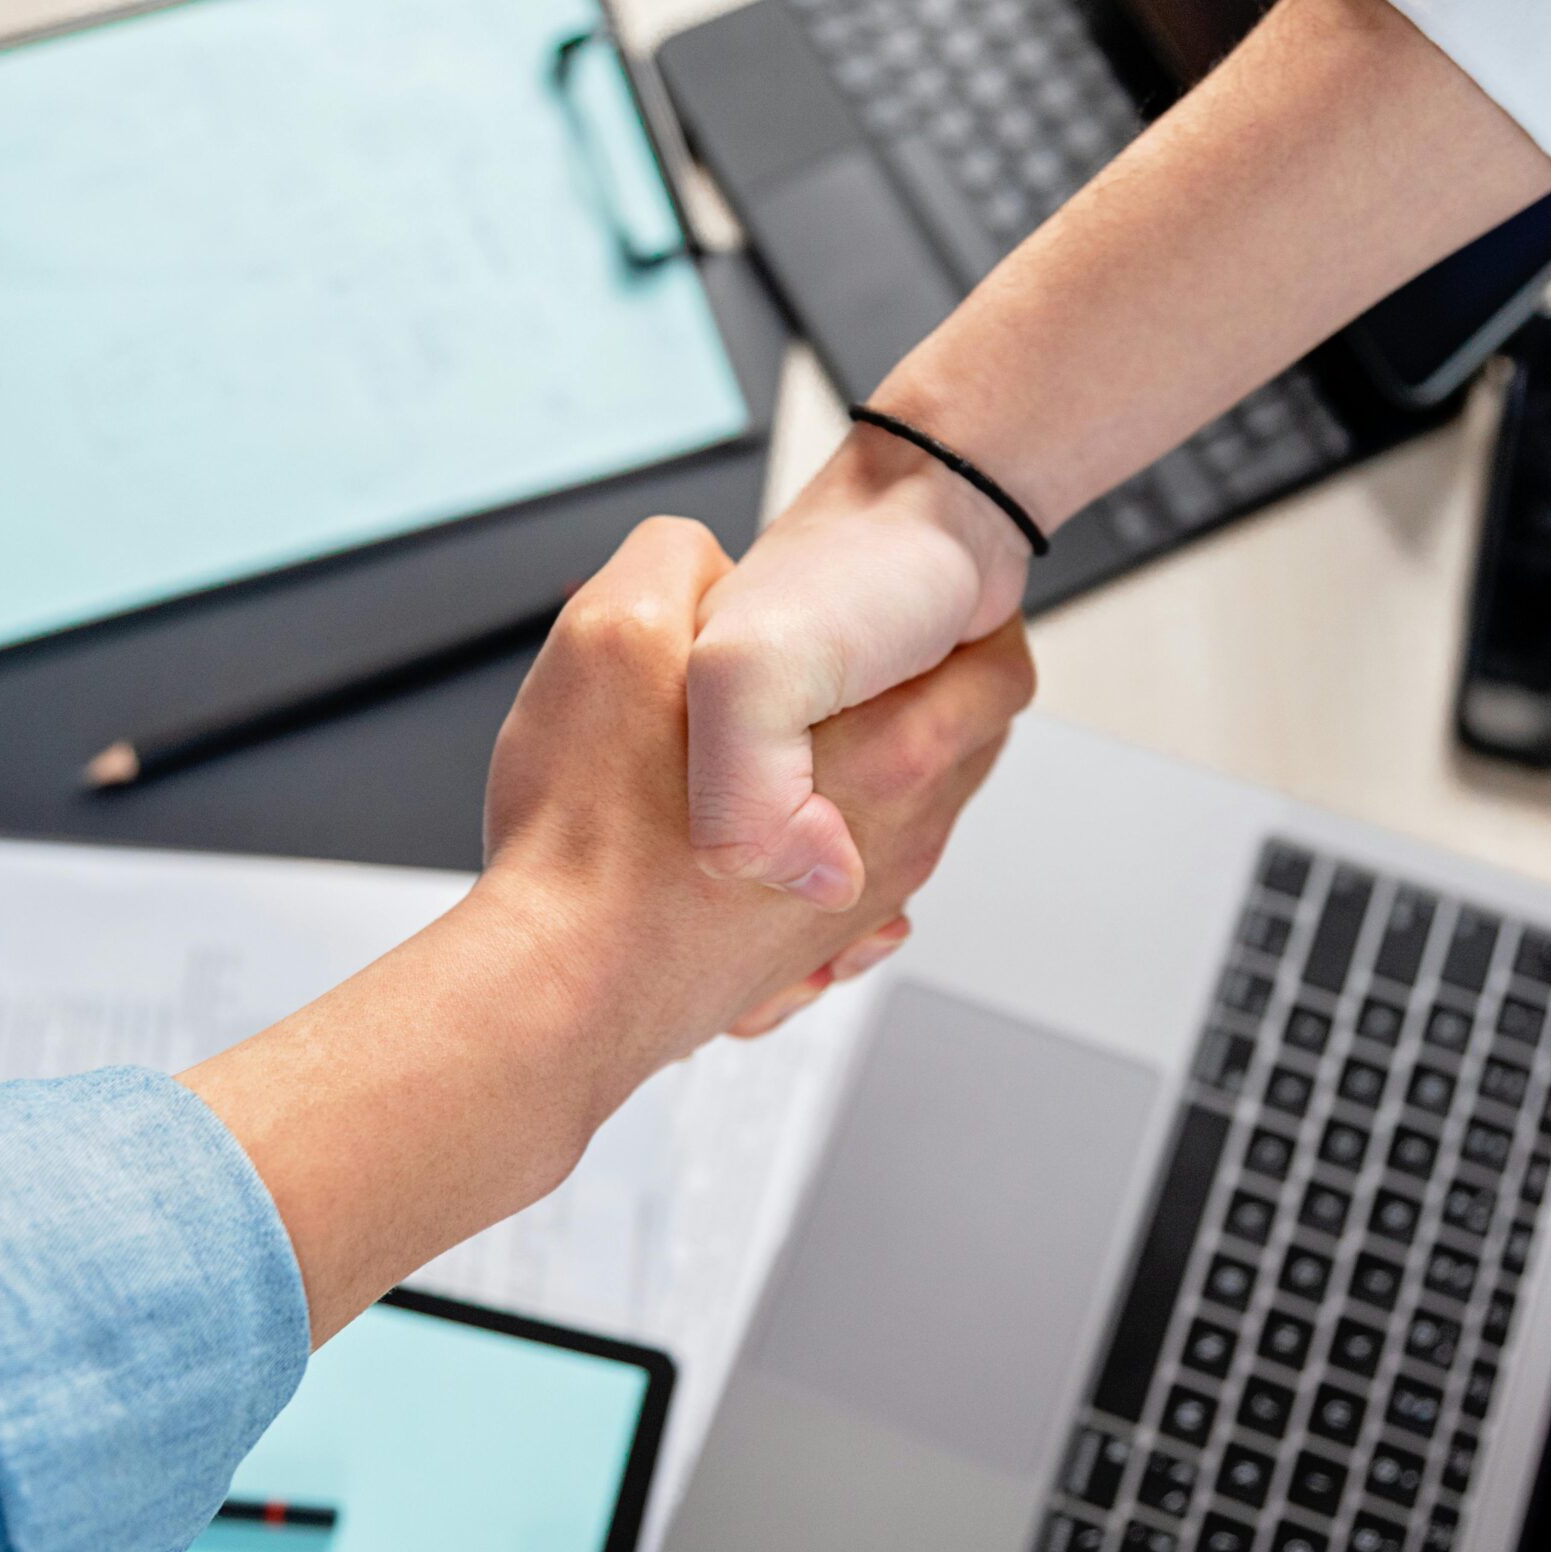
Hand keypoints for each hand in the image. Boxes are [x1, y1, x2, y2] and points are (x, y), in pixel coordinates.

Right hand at [485, 512, 1034, 1062]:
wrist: (555, 991)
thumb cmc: (589, 838)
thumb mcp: (618, 633)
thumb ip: (676, 564)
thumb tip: (707, 560)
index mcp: (889, 750)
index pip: (996, 669)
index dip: (956, 624)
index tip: (907, 611)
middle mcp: (892, 839)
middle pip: (959, 749)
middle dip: (917, 703)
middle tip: (853, 669)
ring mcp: (851, 909)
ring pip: (902, 824)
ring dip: (860, 783)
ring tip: (794, 750)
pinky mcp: (805, 959)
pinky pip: (846, 896)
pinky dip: (818, 863)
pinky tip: (763, 840)